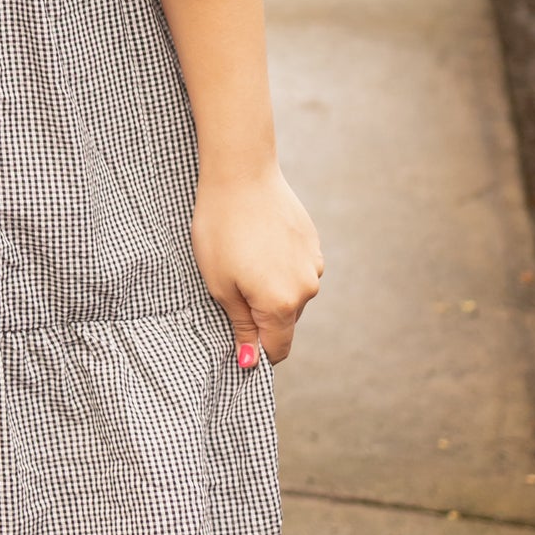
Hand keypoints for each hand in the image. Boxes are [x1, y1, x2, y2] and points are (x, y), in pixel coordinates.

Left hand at [191, 161, 323, 366]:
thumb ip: (241, 325)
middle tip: (230, 284)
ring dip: (270, 287)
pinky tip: (257, 242)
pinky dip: (279, 265)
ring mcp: (314, 264)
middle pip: (284, 321)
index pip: (276, 349)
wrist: (240, 173)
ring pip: (292, 293)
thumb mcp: (220, 284)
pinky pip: (297, 268)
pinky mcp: (313, 242)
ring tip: (242, 257)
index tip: (235, 337)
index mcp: (281, 305)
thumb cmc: (221, 230)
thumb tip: (250, 361)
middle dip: (259, 314)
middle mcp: (306, 289)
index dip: (255, 350)